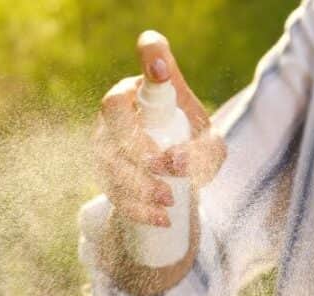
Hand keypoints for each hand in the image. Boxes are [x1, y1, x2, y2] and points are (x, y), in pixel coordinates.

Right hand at [94, 30, 226, 228]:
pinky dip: (138, 209)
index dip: (151, 58)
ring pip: (108, 157)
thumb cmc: (191, 149)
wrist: (171, 181)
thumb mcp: (209, 146)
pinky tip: (162, 218)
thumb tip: (173, 162)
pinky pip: (113, 191)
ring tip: (170, 199)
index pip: (147, 59)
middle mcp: (118, 109)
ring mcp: (104, 142)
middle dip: (136, 141)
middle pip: (111, 111)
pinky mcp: (104, 175)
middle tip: (164, 165)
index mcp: (147, 88)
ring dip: (139, 182)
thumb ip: (205, 149)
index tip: (163, 68)